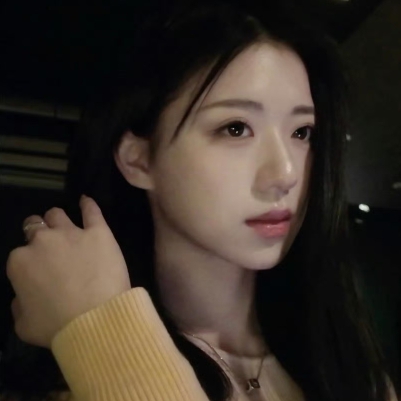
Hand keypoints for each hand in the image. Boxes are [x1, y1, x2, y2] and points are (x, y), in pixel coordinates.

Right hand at [6, 195, 131, 348]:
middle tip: (51, 246)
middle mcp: (43, 241)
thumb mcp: (24, 324)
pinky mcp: (98, 232)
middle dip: (40, 234)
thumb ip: (19, 305)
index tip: (41, 270)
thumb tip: (22, 295)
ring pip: (58, 214)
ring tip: (64, 226)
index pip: (21, 254)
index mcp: (21, 261)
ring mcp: (71, 233)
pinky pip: (91, 210)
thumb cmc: (57, 326)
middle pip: (36, 227)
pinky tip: (86, 202)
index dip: (31, 261)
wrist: (96, 319)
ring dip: (58, 219)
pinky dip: (87, 204)